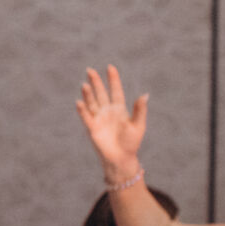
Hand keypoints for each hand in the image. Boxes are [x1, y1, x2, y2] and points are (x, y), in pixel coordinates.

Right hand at [75, 65, 147, 181]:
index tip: (110, 67)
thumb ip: (139, 110)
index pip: (115, 91)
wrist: (121, 158)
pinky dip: (82, 109)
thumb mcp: (138, 125)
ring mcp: (99, 119)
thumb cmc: (131, 142)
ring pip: (92, 103)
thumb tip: (145, 95)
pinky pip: (86, 116)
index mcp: (120, 109)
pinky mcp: (92, 128)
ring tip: (85, 84)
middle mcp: (108, 111)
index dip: (113, 79)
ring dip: (88, 94)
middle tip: (90, 70)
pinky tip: (79, 102)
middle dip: (96, 82)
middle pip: (100, 93)